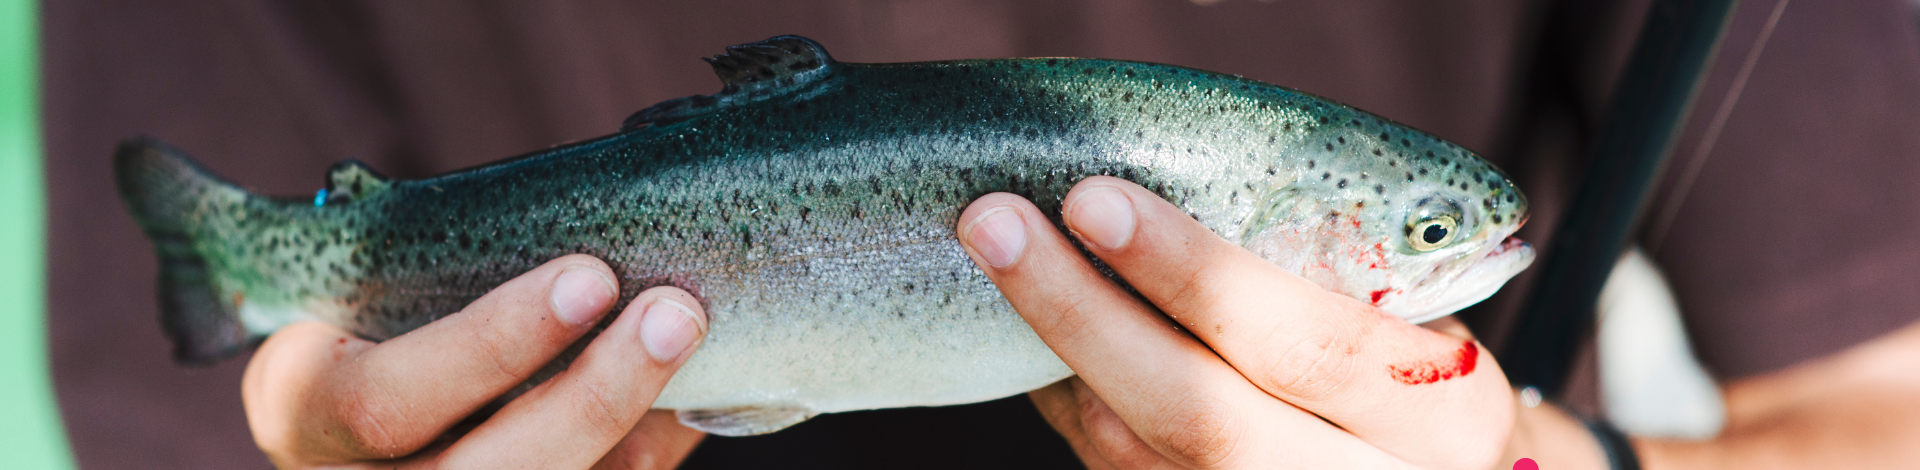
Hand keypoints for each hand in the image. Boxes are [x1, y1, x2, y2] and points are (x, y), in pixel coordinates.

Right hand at [241, 255, 709, 468]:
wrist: (356, 423)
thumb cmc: (370, 328)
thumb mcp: (367, 299)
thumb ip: (448, 277)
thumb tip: (612, 237)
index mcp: (301, 409)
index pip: (387, 400)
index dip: (494, 346)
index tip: (589, 278)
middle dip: (591, 398)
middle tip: (674, 315)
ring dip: (636, 431)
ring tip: (695, 351)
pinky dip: (645, 452)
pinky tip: (687, 399)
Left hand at [957, 177, 1589, 468]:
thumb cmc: (1415, 379)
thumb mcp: (1417, 321)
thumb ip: (1325, 276)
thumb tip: (1164, 191)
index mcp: (1442, 411)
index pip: (1310, 346)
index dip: (1196, 276)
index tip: (1095, 202)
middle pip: (1203, 420)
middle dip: (1085, 317)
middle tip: (997, 226)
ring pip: (1139, 455)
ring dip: (1057, 356)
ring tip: (1004, 262)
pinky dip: (1073, 402)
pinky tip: (1047, 343)